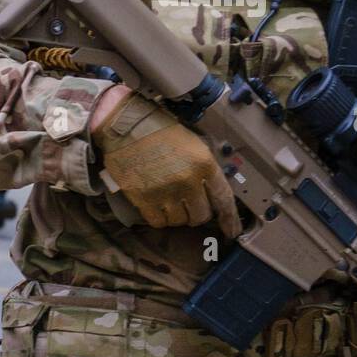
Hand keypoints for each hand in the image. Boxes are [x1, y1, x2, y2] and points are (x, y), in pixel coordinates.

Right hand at [92, 88, 240, 237]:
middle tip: (189, 205)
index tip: (231, 231)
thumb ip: (205, 169)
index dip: (229, 219)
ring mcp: (166, 193)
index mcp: (204, 164)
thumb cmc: (160, 131)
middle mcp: (188, 181)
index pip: (223, 198)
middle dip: (197, 213)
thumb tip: (212, 193)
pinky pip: (159, 222)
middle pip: (201, 215)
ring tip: (169, 200)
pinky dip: (160, 218)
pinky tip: (157, 206)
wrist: (125, 125)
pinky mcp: (144, 200)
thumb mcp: (193, 143)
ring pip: (180, 221)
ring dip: (178, 215)